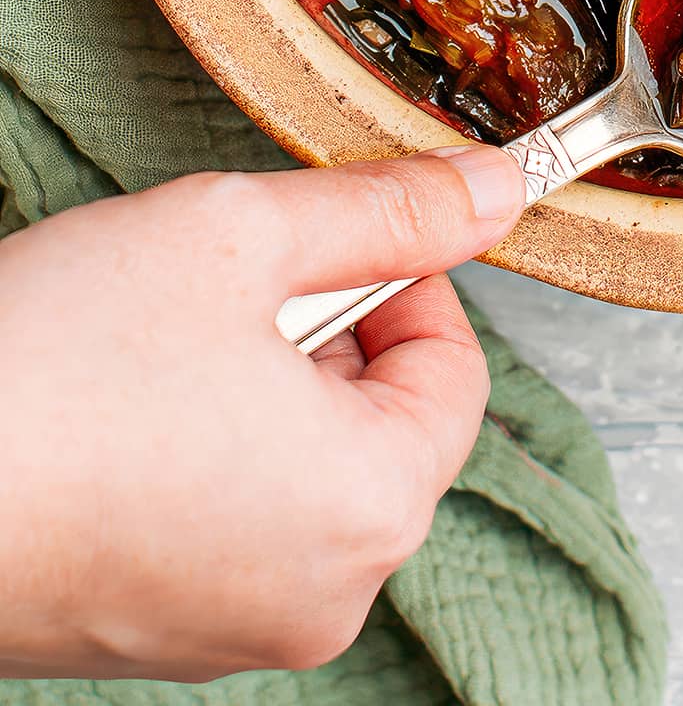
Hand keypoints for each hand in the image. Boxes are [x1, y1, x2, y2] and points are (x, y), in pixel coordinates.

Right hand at [0, 145, 524, 679]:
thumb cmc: (48, 374)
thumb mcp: (240, 236)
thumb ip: (385, 210)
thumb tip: (491, 190)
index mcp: (370, 507)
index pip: (455, 369)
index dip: (401, 279)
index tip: (327, 241)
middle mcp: (323, 595)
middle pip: (381, 421)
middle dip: (320, 332)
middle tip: (224, 287)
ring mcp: (237, 629)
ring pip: (302, 467)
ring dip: (257, 385)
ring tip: (157, 346)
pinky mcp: (160, 634)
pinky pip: (230, 519)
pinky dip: (200, 449)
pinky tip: (121, 407)